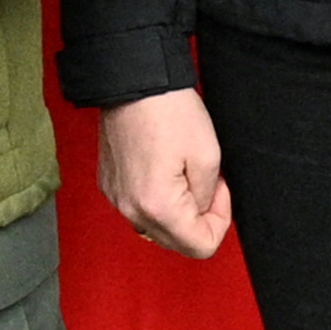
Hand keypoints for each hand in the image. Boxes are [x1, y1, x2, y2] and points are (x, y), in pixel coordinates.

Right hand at [97, 90, 233, 258]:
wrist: (133, 82)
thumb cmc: (169, 111)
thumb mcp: (208, 156)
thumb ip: (207, 199)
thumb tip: (199, 211)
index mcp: (158, 208)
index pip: (200, 247)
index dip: (220, 221)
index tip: (220, 190)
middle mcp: (131, 210)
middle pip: (177, 242)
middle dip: (199, 218)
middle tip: (207, 182)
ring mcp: (116, 198)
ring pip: (157, 227)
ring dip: (177, 211)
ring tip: (184, 174)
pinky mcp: (110, 185)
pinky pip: (139, 207)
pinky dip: (156, 199)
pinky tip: (163, 169)